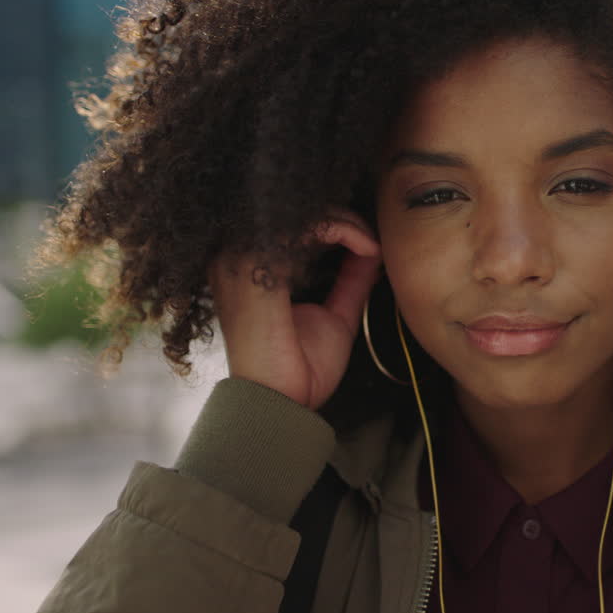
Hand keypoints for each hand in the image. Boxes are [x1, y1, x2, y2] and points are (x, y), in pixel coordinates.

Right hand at [207, 208, 381, 409]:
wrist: (281, 403)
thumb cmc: (299, 367)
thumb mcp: (336, 315)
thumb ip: (351, 281)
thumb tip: (373, 250)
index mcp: (251, 266)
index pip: (292, 221)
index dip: (336, 222)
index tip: (371, 242)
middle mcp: (239, 256)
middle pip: (294, 209)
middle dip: (343, 217)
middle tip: (374, 240)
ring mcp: (241, 257)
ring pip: (299, 210)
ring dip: (345, 221)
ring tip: (371, 244)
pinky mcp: (254, 264)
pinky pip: (302, 224)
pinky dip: (341, 227)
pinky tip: (366, 247)